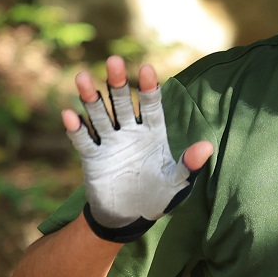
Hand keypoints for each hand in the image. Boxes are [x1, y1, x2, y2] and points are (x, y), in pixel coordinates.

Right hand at [60, 56, 214, 228]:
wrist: (128, 216)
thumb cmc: (157, 195)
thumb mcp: (177, 182)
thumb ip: (189, 165)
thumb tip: (207, 147)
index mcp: (152, 132)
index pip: (150, 105)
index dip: (148, 88)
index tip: (147, 69)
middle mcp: (129, 131)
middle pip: (121, 102)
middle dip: (117, 82)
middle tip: (114, 60)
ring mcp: (109, 142)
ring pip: (99, 115)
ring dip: (91, 97)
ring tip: (82, 77)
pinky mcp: (92, 157)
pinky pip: (83, 140)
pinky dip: (76, 129)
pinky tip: (69, 114)